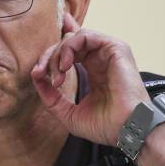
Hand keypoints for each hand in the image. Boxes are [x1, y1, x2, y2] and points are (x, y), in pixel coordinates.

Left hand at [30, 13, 149, 145]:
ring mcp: (108, 52)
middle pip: (67, 43)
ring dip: (57, 54)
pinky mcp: (114, 48)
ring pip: (73, 38)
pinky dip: (69, 47)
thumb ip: (51, 97)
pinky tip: (65, 66)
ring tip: (56, 76)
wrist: (127, 130)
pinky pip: (84, 35)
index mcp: (94, 71)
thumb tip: (37, 78)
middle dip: (48, 57)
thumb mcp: (68, 113)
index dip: (54, 49)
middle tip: (39, 74)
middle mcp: (101, 59)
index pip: (73, 49)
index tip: (37, 71)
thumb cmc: (106, 126)